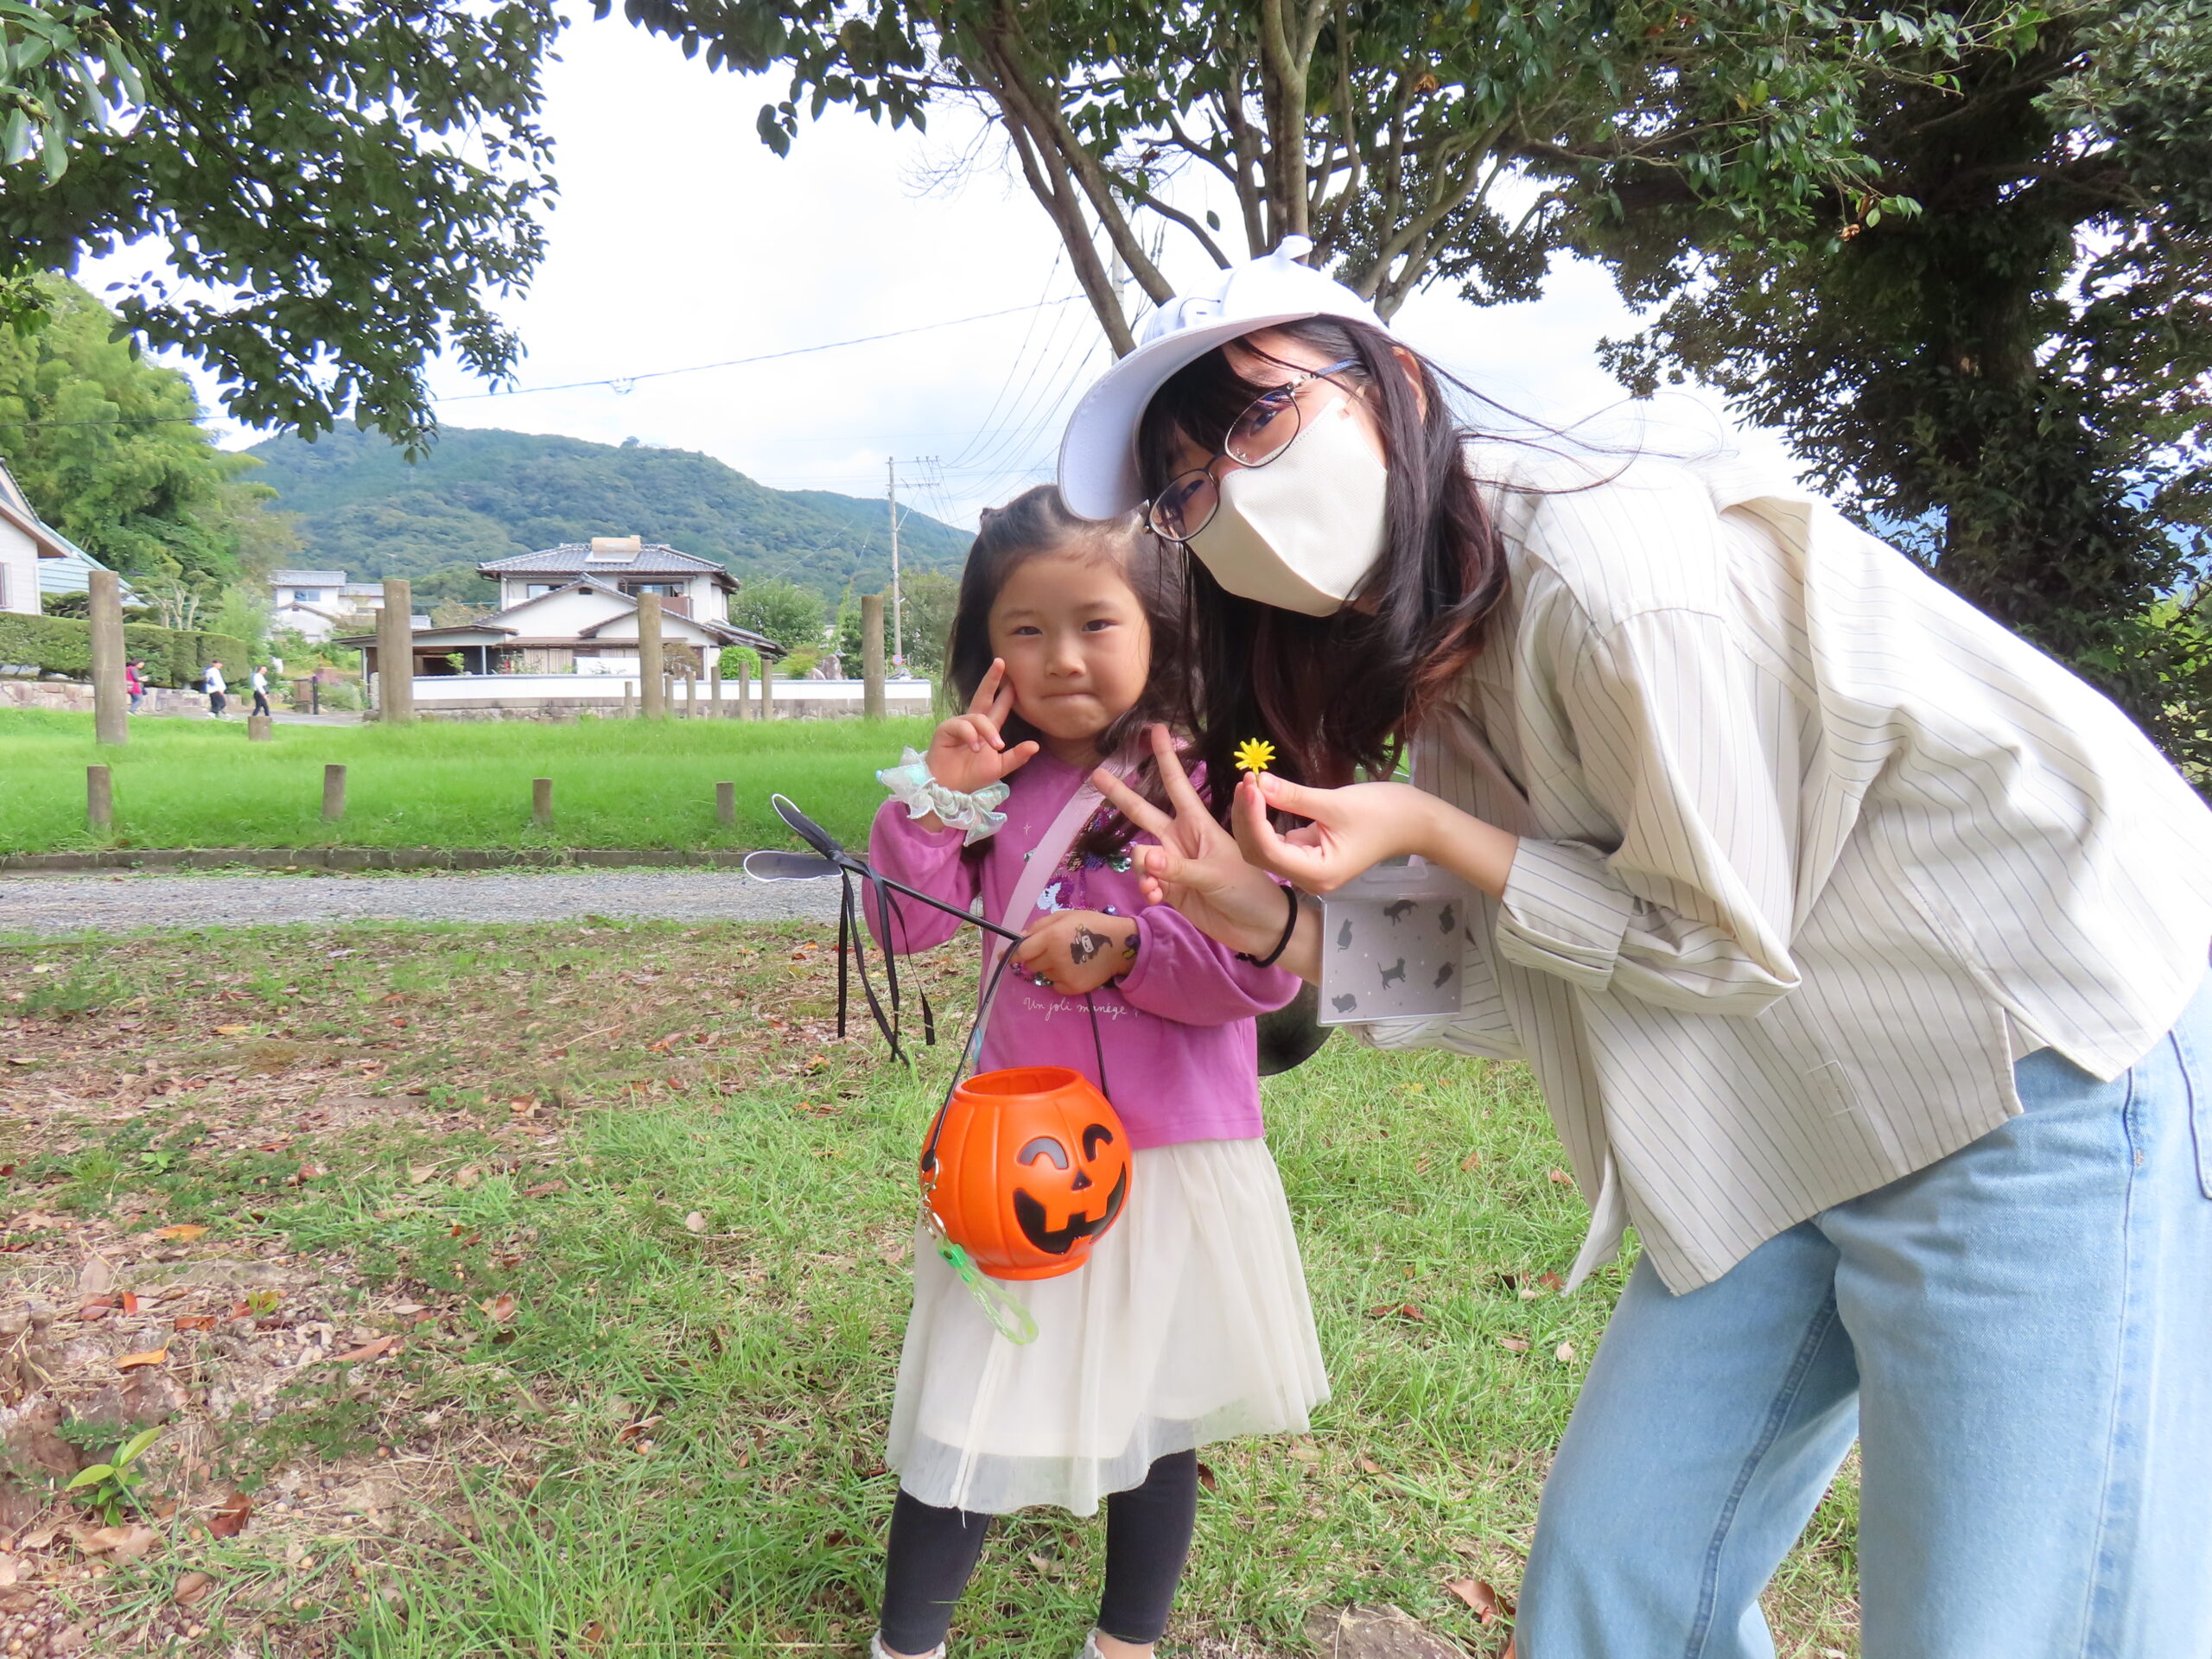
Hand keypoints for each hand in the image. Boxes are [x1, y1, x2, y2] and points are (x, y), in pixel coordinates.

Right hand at [926, 658, 1040, 796]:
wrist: (951, 788)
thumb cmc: (972, 777)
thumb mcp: (1000, 767)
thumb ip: (1017, 757)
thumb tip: (1036, 746)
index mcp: (987, 731)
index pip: (999, 707)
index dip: (1006, 694)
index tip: (1014, 679)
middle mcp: (973, 724)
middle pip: (983, 696)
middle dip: (992, 679)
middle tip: (1000, 663)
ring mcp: (959, 725)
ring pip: (978, 717)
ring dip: (988, 731)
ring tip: (995, 747)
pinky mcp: (946, 729)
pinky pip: (962, 725)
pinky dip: (970, 736)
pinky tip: (973, 748)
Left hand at [1012, 909, 1136, 995]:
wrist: (1119, 945)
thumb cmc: (1091, 924)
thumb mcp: (1064, 916)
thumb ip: (1039, 926)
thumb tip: (1018, 938)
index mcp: (1052, 937)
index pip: (1022, 951)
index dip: (1012, 953)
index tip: (1006, 955)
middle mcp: (1055, 958)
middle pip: (1031, 964)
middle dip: (1036, 957)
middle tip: (1053, 949)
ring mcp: (1064, 975)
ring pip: (1044, 973)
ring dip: (1049, 966)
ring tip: (1068, 957)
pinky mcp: (1072, 988)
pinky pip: (1055, 985)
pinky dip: (1059, 978)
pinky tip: (1073, 968)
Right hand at [1090, 725, 1303, 957]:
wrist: (1257, 928)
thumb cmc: (1247, 890)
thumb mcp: (1214, 874)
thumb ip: (1175, 867)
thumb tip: (1141, 856)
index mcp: (1198, 824)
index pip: (1177, 784)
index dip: (1165, 757)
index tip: (1156, 729)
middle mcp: (1181, 839)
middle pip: (1143, 811)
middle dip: (1120, 794)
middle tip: (1095, 774)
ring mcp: (1172, 863)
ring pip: (1140, 855)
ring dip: (1141, 868)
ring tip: (1155, 886)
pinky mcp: (1168, 888)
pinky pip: (1144, 880)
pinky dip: (1145, 887)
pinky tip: (1155, 897)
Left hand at [1231, 775, 1435, 893]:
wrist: (1415, 823)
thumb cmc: (1384, 813)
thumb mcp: (1335, 802)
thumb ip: (1294, 796)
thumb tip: (1259, 782)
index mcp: (1318, 873)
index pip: (1268, 850)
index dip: (1253, 818)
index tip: (1250, 784)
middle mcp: (1309, 879)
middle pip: (1260, 853)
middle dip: (1247, 818)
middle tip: (1246, 780)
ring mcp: (1308, 869)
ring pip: (1264, 848)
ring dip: (1253, 819)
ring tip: (1250, 785)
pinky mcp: (1310, 855)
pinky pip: (1277, 842)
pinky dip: (1265, 821)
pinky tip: (1260, 797)